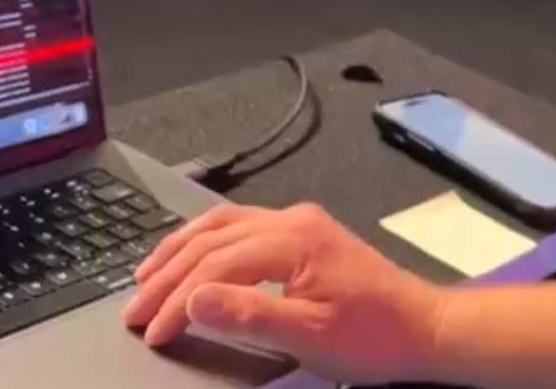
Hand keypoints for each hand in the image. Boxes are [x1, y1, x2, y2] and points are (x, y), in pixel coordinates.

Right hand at [123, 203, 446, 384]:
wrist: (423, 326)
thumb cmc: (372, 336)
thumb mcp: (309, 335)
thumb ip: (248, 315)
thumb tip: (193, 299)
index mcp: (293, 239)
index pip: (217, 265)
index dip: (177, 299)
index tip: (151, 331)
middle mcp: (292, 220)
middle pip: (214, 238)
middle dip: (168, 273)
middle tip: (133, 307)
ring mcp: (298, 223)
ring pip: (223, 224)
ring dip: (182, 248)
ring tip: (146, 276)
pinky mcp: (303, 234)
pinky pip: (241, 227)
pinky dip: (207, 242)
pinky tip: (192, 257)